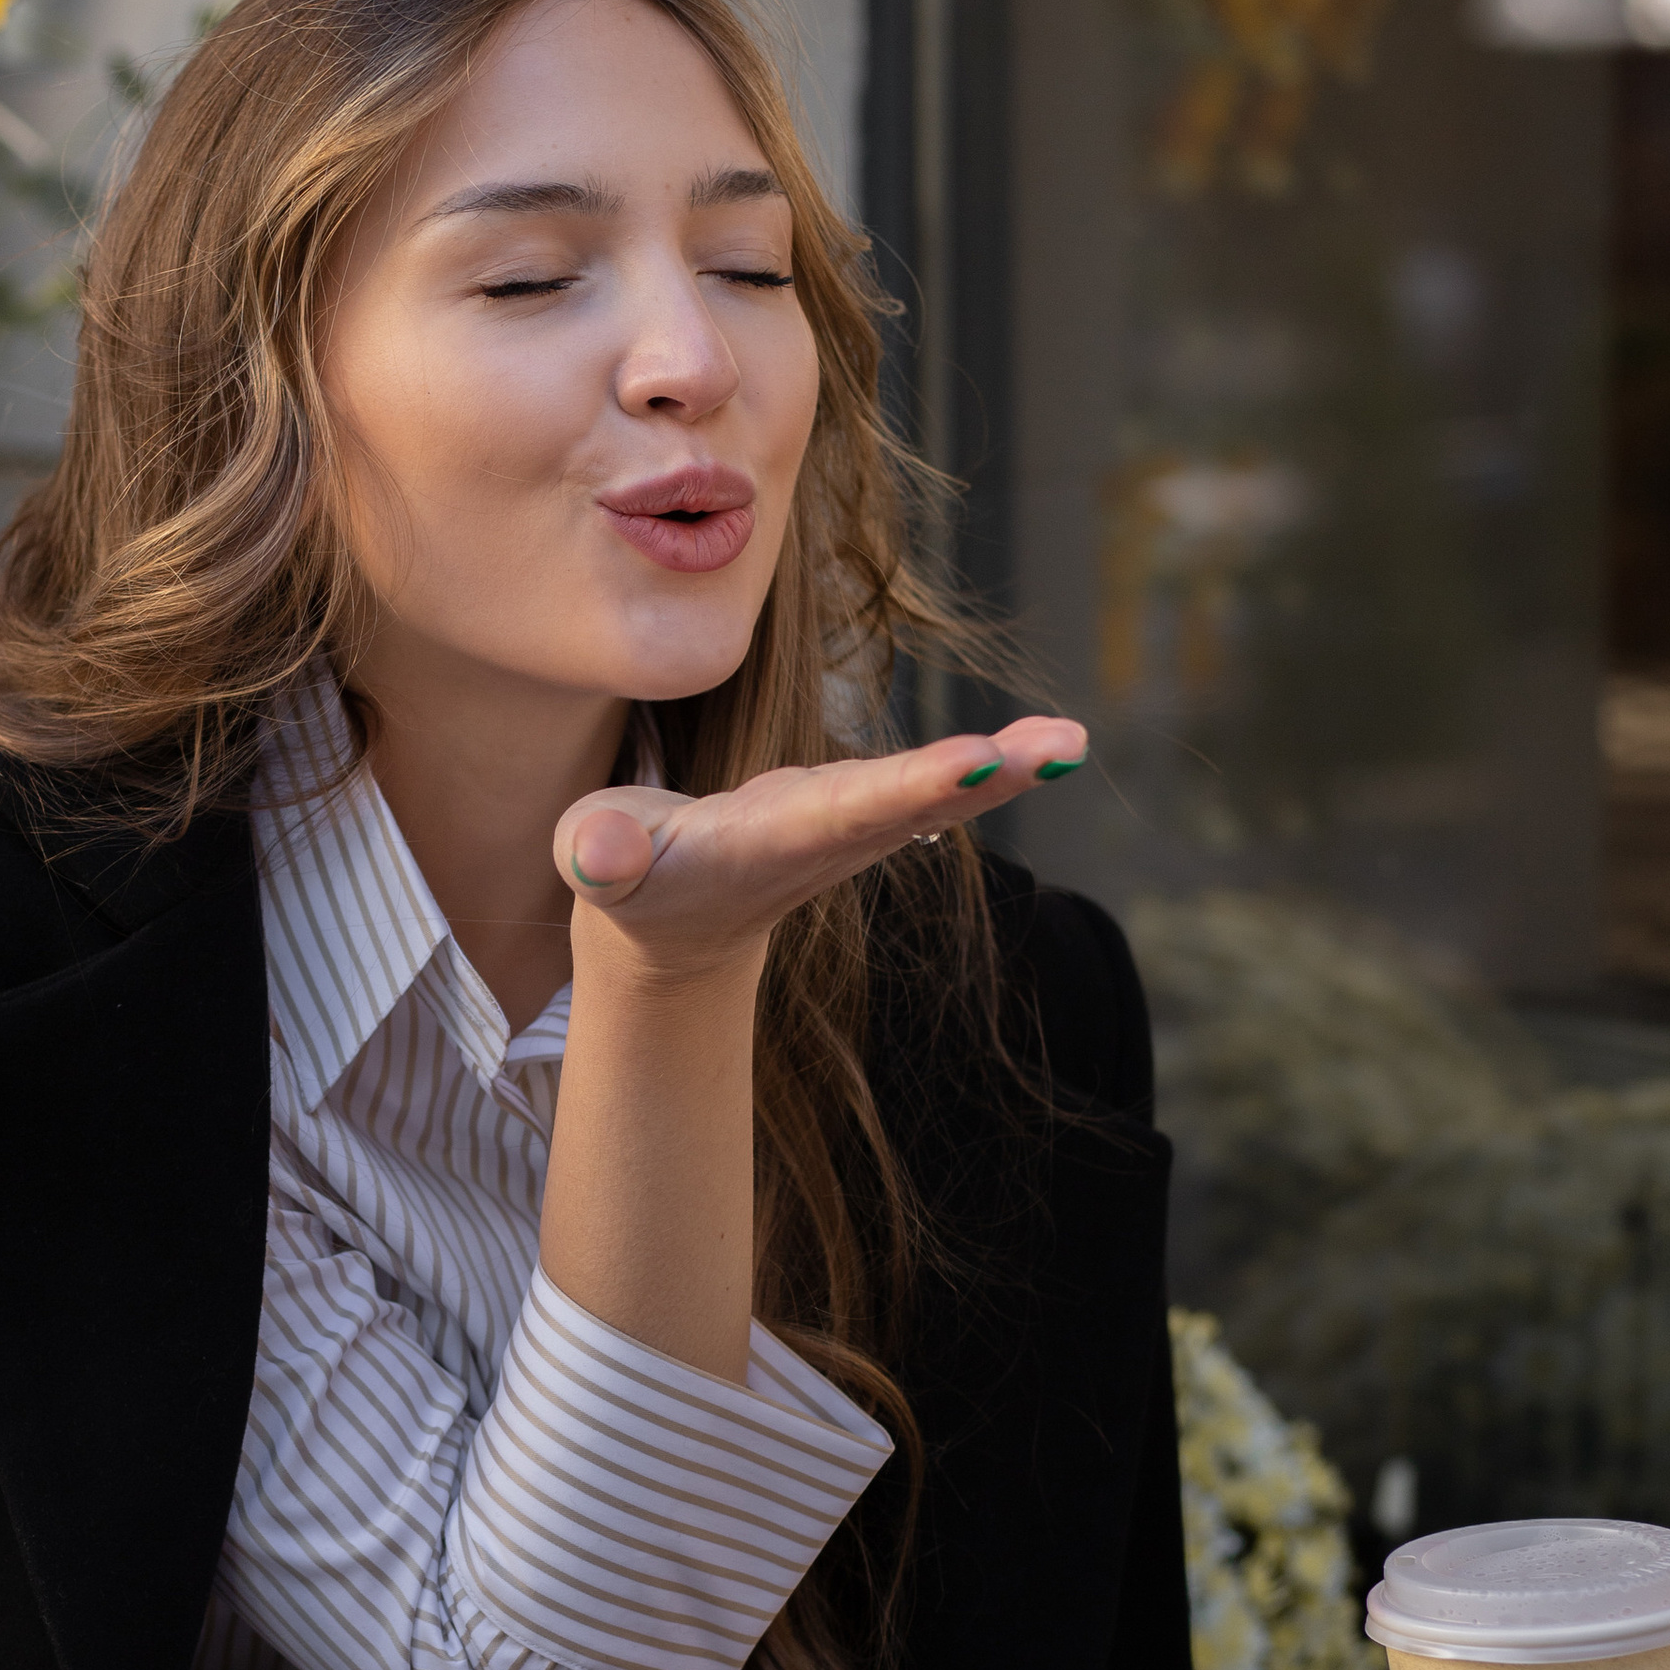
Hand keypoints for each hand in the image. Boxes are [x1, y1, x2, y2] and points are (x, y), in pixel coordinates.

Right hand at [553, 717, 1088, 989]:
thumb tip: (602, 855)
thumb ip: (601, 856)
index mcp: (772, 843)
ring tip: (1072, 741)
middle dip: (989, 774)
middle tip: (1063, 746)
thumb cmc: (629, 881)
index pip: (848, 809)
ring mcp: (853, 824)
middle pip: (918, 801)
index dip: (910, 784)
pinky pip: (938, 783)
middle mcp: (828, 836)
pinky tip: (1052, 744)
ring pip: (940, 793)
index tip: (975, 761)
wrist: (670, 928)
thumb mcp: (597, 863)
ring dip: (1008, 767)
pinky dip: (994, 764)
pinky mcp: (861, 808)